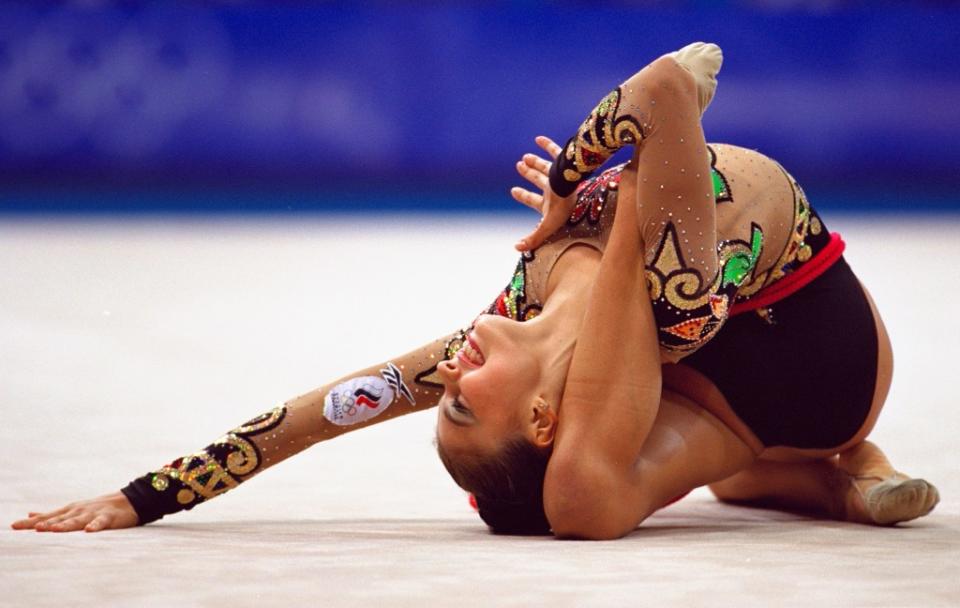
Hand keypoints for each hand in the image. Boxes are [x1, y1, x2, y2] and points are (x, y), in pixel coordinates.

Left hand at [11, 491, 138, 532]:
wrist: (128, 501)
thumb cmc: (97, 508)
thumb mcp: (72, 509)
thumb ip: (51, 514)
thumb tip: (30, 515)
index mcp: (68, 511)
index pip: (46, 517)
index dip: (30, 523)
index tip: (14, 526)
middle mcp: (78, 511)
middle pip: (59, 519)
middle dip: (46, 523)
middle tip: (33, 528)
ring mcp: (92, 514)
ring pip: (77, 520)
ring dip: (66, 524)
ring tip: (54, 529)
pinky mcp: (108, 518)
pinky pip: (100, 523)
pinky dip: (95, 526)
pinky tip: (89, 531)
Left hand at [511, 136, 578, 250]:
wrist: (578, 187)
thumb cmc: (564, 208)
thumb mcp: (547, 225)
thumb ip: (534, 238)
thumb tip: (517, 248)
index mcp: (551, 203)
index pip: (534, 200)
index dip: (523, 196)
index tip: (513, 190)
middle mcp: (555, 189)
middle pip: (539, 180)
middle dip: (529, 174)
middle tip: (519, 165)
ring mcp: (560, 175)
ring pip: (546, 167)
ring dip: (536, 162)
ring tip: (525, 157)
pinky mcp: (565, 162)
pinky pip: (556, 151)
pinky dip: (547, 145)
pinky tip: (538, 138)